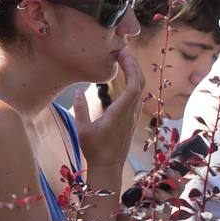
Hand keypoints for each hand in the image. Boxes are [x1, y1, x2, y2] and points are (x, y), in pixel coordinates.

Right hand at [73, 50, 144, 169]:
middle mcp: (131, 113)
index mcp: (121, 113)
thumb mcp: (82, 129)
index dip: (131, 68)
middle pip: (140, 83)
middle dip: (134, 65)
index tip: (122, 55)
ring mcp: (134, 116)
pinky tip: (125, 78)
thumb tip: (78, 91)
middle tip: (122, 52)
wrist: (109, 167)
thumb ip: (80, 109)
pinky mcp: (133, 119)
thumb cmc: (95, 150)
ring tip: (123, 61)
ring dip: (135, 73)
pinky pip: (137, 96)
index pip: (133, 86)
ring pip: (141, 89)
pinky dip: (134, 82)